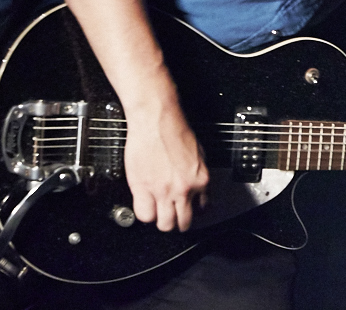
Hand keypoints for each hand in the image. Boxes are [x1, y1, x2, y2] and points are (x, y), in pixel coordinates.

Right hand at [124, 101, 208, 231]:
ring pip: (164, 224)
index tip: (189, 211)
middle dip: (178, 223)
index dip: (193, 212)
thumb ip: (197, 175)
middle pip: (183, 222)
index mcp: (201, 179)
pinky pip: (144, 215)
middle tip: (173, 218)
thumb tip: (197, 189)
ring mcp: (163, 191)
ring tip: (159, 214)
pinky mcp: (143, 189)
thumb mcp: (199, 154)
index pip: (202, 209)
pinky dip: (145, 214)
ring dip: (161, 221)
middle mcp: (184, 189)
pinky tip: (146, 206)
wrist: (157, 120)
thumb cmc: (176, 130)